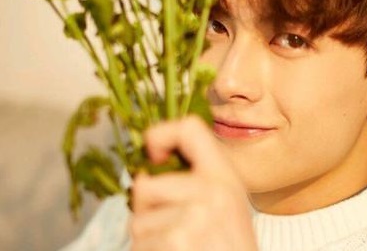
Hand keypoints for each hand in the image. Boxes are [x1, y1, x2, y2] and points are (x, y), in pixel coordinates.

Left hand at [130, 115, 257, 250]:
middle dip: (144, 211)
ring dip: (148, 241)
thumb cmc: (229, 247)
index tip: (152, 155)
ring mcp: (195, 215)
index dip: (160, 134)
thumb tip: (147, 166)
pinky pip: (139, 245)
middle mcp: (213, 189)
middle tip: (170, 229)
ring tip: (179, 250)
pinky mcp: (178, 240)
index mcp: (225, 175)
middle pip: (145, 185)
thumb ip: (199, 181)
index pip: (190, 129)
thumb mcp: (227, 204)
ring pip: (137, 222)